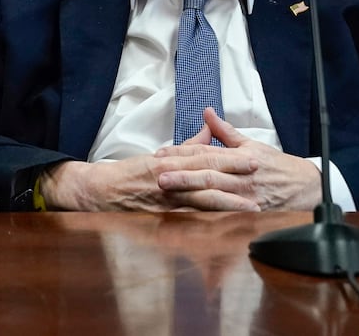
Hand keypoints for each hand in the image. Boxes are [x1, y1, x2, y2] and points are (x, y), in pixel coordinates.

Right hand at [40, 139, 262, 212]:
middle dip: (234, 176)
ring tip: (250, 206)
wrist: (100, 191)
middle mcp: (170, 177)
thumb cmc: (130, 173)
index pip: (206, 157)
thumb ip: (187, 147)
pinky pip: (187, 219)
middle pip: (207, 175)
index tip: (253, 158)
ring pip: (201, 198)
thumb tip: (208, 132)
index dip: (230, 158)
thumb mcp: (160, 156)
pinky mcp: (160, 216)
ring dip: (228, 202)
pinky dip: (206, 223)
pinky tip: (223, 227)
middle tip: (258, 176)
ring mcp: (165, 198)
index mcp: (171, 161)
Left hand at [153, 109, 321, 210]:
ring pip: (213, 194)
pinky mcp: (249, 213)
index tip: (161, 155)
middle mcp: (240, 176)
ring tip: (168, 192)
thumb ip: (225, 131)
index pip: (206, 153)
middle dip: (181, 174)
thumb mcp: (251, 144)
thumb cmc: (276, 165)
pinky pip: (225, 214)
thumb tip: (207, 113)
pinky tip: (190, 215)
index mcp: (239, 157)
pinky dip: (207, 214)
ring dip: (189, 193)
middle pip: (207, 174)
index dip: (182, 154)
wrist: (305, 187)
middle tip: (158, 174)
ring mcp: (245, 196)